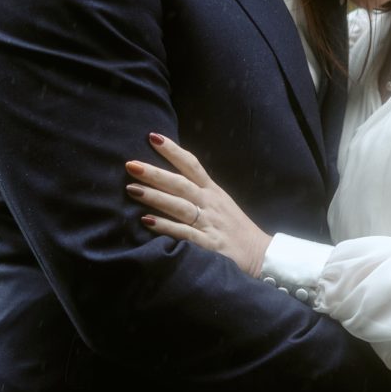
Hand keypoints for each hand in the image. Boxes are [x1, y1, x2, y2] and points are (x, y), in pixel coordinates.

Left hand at [126, 133, 271, 277]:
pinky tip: (147, 221)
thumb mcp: (218, 202)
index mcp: (212, 191)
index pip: (191, 165)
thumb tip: (166, 179)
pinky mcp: (209, 244)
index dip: (173, 150)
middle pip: (181, 184)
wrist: (259, 254)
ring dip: (156, 197)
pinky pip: (184, 233)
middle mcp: (210, 203)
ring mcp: (209, 223)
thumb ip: (196, 190)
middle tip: (130, 164)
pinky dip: (166, 226)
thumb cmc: (233, 227)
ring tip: (132, 189)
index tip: (152, 136)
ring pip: (180, 206)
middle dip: (155, 173)